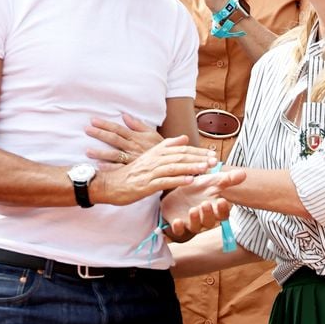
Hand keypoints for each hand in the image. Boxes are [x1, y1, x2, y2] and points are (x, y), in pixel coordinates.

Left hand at [85, 113, 162, 168]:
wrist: (173, 164)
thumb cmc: (161, 149)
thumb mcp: (152, 134)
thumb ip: (138, 125)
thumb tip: (124, 116)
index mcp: (136, 137)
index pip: (118, 129)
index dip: (105, 124)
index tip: (93, 120)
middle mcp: (133, 147)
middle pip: (114, 139)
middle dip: (99, 134)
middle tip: (86, 129)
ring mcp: (133, 159)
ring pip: (115, 155)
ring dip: (101, 153)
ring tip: (88, 151)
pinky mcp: (134, 171)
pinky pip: (121, 169)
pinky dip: (110, 168)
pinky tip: (100, 166)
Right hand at [94, 135, 218, 204]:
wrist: (110, 184)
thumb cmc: (132, 173)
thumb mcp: (149, 157)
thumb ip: (166, 146)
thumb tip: (183, 138)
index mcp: (155, 152)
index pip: (180, 149)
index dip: (196, 151)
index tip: (212, 153)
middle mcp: (154, 160)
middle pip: (179, 156)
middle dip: (198, 158)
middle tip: (214, 160)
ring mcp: (150, 172)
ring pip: (173, 167)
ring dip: (191, 167)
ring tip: (206, 168)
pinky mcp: (146, 185)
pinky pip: (164, 181)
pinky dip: (177, 180)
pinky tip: (190, 181)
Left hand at [161, 168, 245, 236]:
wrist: (174, 195)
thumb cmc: (197, 190)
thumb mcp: (210, 182)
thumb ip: (226, 180)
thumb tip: (243, 173)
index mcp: (213, 209)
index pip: (223, 214)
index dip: (223, 209)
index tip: (222, 200)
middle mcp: (203, 218)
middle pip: (209, 222)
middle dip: (208, 214)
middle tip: (205, 204)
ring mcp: (190, 222)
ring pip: (195, 227)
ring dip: (195, 219)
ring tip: (193, 209)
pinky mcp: (177, 225)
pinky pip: (178, 231)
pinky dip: (178, 228)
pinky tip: (177, 221)